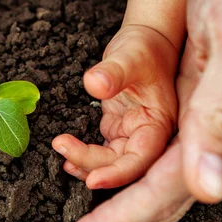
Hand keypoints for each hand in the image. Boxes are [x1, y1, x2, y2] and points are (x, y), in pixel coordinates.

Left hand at [52, 25, 177, 188]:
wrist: (146, 41)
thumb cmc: (144, 48)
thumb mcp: (129, 55)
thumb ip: (113, 71)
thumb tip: (93, 84)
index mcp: (159, 124)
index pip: (141, 159)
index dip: (118, 174)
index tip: (93, 180)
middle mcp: (149, 135)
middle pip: (122, 165)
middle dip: (92, 164)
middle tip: (62, 148)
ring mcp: (132, 134)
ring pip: (110, 161)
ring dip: (86, 163)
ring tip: (61, 151)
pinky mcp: (118, 130)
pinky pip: (103, 151)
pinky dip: (85, 155)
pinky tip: (66, 152)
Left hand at [54, 0, 221, 221]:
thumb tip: (208, 190)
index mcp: (221, 127)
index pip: (159, 197)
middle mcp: (212, 131)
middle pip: (153, 199)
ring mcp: (200, 116)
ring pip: (150, 178)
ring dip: (109, 200)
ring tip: (76, 220)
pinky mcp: (190, 97)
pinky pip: (150, 147)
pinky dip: (117, 165)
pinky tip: (95, 165)